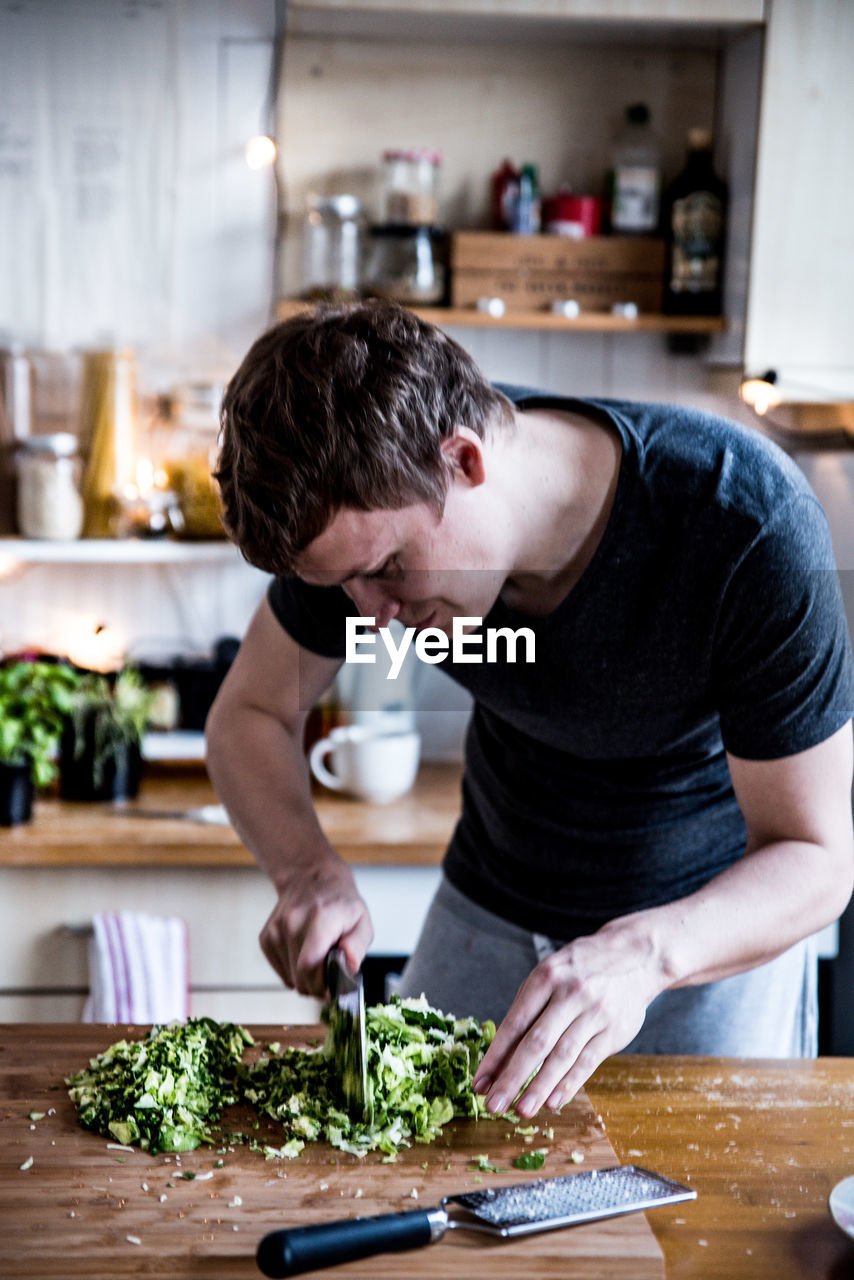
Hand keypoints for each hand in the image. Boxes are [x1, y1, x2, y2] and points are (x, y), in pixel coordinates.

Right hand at [259, 852, 373, 997]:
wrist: (311, 878)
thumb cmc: (340, 903)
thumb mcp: (361, 920)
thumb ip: (357, 945)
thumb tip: (348, 966)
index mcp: (320, 918)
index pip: (309, 965)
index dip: (322, 986)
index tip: (334, 988)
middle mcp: (293, 922)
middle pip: (299, 976)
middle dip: (316, 985)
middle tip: (329, 976)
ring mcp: (276, 929)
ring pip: (290, 977)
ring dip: (305, 977)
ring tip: (319, 958)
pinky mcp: (266, 937)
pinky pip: (281, 971)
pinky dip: (293, 971)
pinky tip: (304, 954)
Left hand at [472, 922, 663, 1118]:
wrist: (634, 955)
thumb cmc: (580, 970)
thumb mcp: (549, 975)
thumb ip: (527, 1011)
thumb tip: (500, 1058)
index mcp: (546, 977)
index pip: (515, 1024)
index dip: (495, 1057)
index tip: (479, 1083)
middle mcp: (570, 993)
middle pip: (536, 1043)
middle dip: (512, 1077)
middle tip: (494, 1104)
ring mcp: (595, 1012)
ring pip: (562, 1057)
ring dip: (539, 1087)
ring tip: (521, 1110)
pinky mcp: (614, 1031)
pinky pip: (587, 1062)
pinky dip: (568, 1084)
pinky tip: (552, 1102)